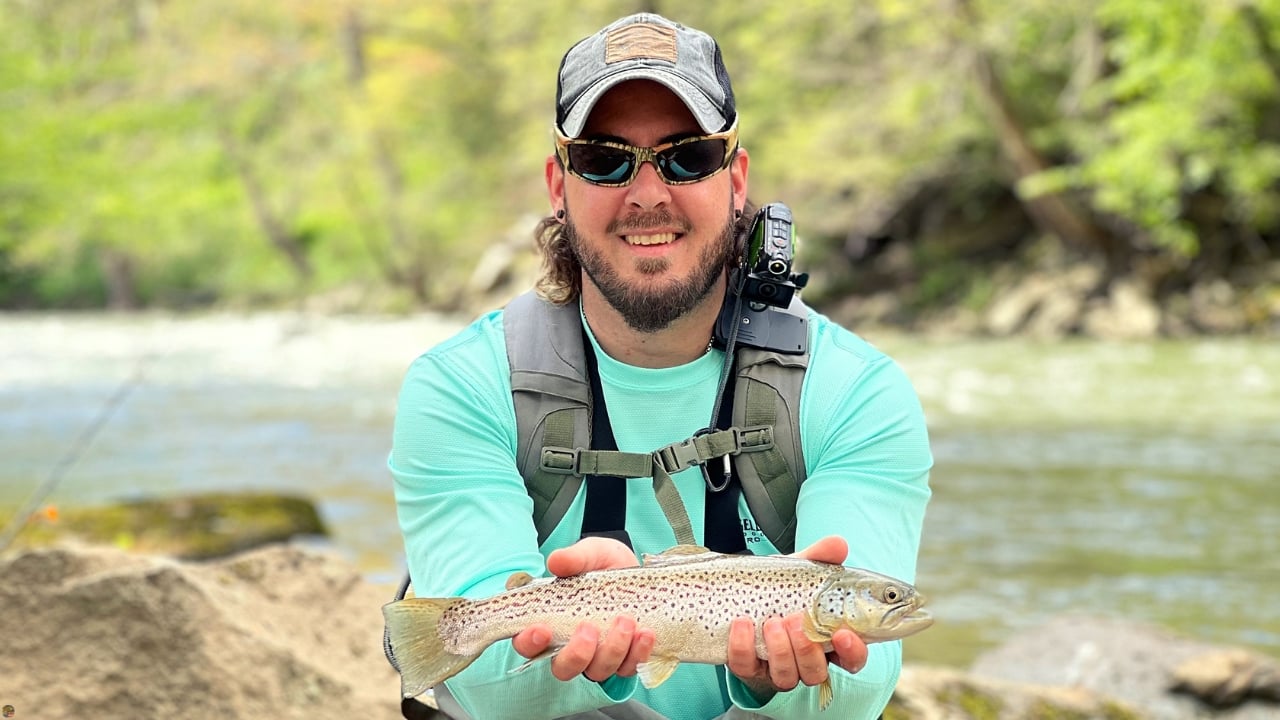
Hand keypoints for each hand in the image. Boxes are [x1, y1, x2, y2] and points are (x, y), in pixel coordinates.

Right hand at [511, 537, 655, 681]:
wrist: (639, 573)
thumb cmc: (605, 566)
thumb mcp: (592, 553)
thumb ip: (574, 557)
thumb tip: (555, 562)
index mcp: (550, 622)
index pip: (528, 644)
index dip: (529, 642)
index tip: (542, 629)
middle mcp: (571, 646)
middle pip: (563, 668)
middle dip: (576, 654)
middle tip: (589, 629)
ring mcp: (598, 656)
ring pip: (597, 671)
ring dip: (612, 650)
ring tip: (626, 621)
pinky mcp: (625, 659)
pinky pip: (628, 668)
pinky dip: (637, 654)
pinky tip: (644, 633)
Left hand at [725, 536, 868, 699]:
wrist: (740, 599)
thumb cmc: (780, 592)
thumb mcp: (798, 573)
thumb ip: (819, 559)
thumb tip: (838, 545)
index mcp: (826, 641)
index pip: (852, 658)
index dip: (853, 651)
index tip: (844, 634)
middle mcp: (804, 661)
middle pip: (816, 671)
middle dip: (807, 649)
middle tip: (795, 620)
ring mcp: (776, 668)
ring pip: (786, 676)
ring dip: (780, 650)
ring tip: (771, 622)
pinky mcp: (747, 668)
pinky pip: (746, 667)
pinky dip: (743, 646)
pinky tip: (742, 624)